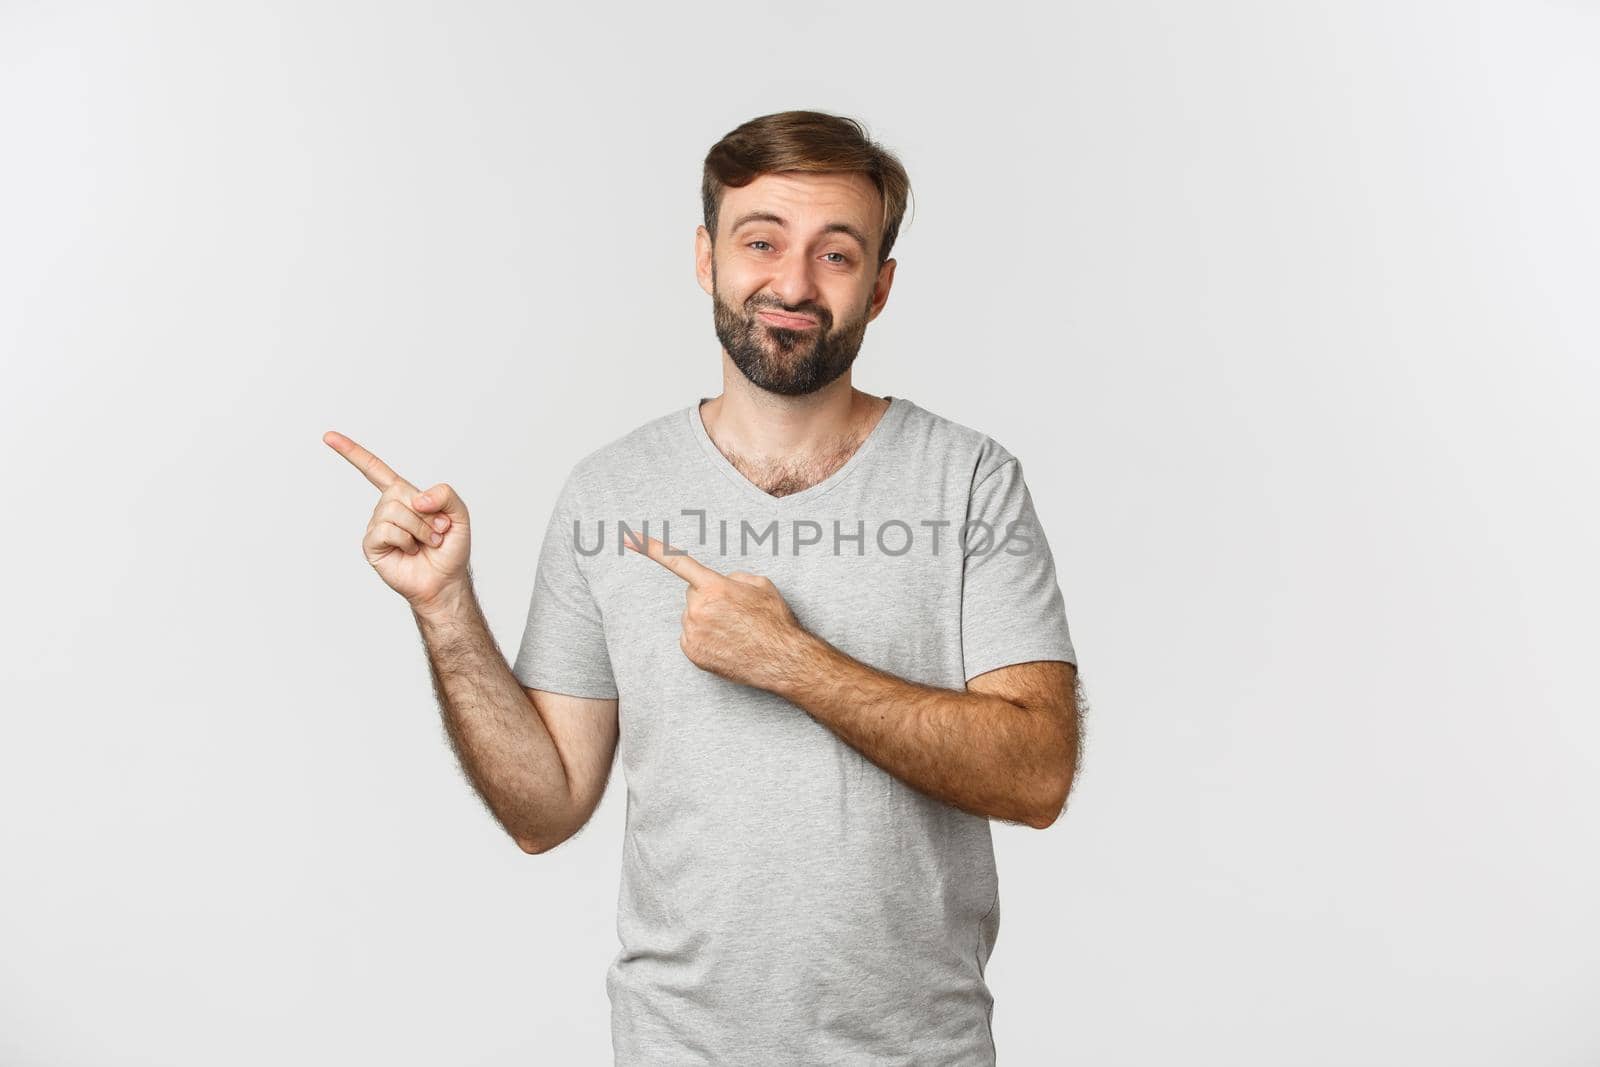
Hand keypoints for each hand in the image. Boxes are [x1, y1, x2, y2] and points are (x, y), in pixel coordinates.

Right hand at [324, 429, 471, 615]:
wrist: (445, 582)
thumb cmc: (450, 549)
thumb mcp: (459, 514)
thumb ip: (445, 494)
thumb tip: (416, 499)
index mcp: (403, 495)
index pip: (374, 469)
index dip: (352, 452)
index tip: (328, 436)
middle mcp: (387, 508)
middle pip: (398, 492)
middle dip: (425, 514)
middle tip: (437, 531)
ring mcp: (377, 526)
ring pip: (394, 511)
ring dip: (420, 529)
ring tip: (426, 543)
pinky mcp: (372, 545)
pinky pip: (387, 530)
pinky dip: (406, 540)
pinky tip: (410, 551)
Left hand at [623, 531, 811, 690]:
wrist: (783, 660)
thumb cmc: (774, 620)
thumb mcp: (761, 584)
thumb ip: (733, 577)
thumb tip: (721, 584)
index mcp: (714, 586)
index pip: (677, 561)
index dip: (650, 548)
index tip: (627, 538)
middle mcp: (698, 609)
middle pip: (692, 594)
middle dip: (708, 597)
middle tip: (734, 612)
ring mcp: (693, 633)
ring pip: (691, 616)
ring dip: (706, 619)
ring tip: (734, 631)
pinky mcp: (692, 653)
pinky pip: (690, 636)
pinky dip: (703, 638)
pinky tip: (725, 643)